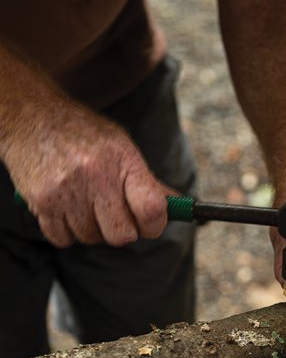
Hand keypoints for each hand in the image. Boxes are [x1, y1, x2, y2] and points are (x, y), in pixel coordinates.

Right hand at [6, 96, 167, 247]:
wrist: (32, 117)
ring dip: (90, 228)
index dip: (155, 225)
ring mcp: (67, 191)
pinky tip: (65, 207)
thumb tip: (180, 206)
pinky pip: (63, 240)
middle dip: (121, 229)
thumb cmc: (84, 135)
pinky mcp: (42, 202)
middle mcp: (96, 176)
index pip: (152, 210)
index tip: (150, 223)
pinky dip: (66, 231)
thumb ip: (148, 181)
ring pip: (91, 239)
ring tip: (83, 201)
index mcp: (123, 161)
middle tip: (113, 212)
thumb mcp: (122, 148)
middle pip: (122, 235)